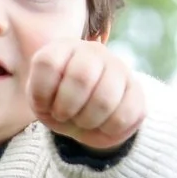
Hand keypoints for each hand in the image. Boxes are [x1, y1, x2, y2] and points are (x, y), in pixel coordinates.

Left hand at [27, 39, 145, 152]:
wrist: (85, 119)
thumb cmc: (58, 105)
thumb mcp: (40, 101)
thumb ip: (40, 95)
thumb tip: (59, 101)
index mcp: (62, 49)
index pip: (48, 63)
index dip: (41, 92)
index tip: (44, 103)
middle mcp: (92, 52)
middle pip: (81, 77)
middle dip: (67, 107)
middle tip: (64, 115)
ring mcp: (118, 68)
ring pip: (104, 99)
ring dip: (87, 121)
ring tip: (83, 120)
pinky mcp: (137, 91)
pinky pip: (123, 116)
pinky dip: (107, 129)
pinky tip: (103, 124)